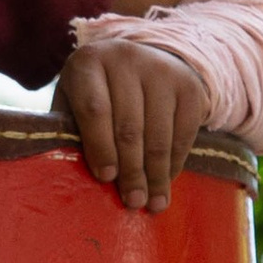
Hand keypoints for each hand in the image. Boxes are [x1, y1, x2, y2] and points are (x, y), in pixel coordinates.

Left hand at [58, 37, 211, 212]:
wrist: (146, 59)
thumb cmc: (99, 91)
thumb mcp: (75, 99)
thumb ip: (73, 130)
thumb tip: (79, 178)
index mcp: (89, 62)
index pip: (95, 109)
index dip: (100, 146)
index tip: (105, 178)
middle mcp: (127, 58)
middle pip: (129, 126)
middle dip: (131, 171)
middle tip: (132, 202)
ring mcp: (161, 70)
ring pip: (159, 134)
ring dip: (156, 175)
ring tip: (153, 204)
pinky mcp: (189, 87)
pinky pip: (183, 134)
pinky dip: (175, 163)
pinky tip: (166, 183)